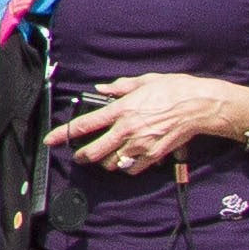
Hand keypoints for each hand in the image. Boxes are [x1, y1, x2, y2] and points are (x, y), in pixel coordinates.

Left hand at [45, 73, 248, 173]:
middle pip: (94, 151)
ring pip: (112, 162)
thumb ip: (119, 87)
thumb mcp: (142, 81)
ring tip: (103, 157)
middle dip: (82, 156)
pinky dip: (126, 166)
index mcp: (120, 110)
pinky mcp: (155, 155)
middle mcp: (127, 130)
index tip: (50, 140)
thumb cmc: (172, 90)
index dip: (62, 134)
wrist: (199, 106)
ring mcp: (141, 145)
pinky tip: (125, 160)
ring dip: (104, 162)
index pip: (84, 125)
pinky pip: (133, 168)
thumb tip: (101, 89)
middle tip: (78, 156)